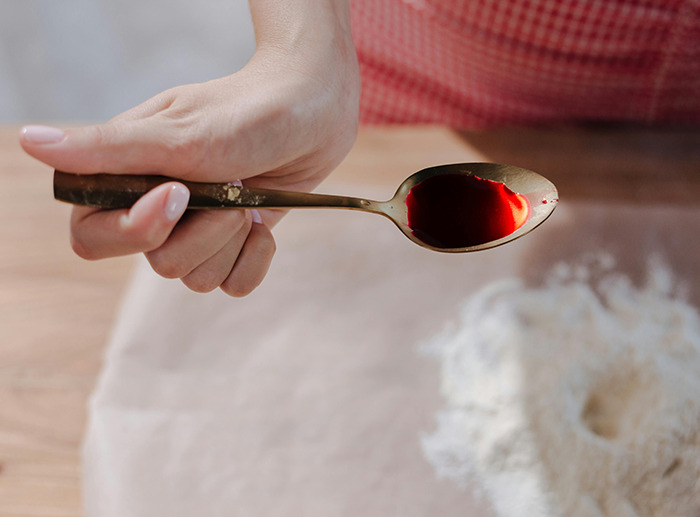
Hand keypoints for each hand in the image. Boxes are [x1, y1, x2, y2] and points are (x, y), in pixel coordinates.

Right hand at [20, 1, 358, 295]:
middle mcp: (160, 209)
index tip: (179, 195)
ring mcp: (201, 228)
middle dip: (203, 233)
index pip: (93, 237)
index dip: (132, 232)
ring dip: (231, 241)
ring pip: (197, 278)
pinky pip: (233, 285)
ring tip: (248, 199)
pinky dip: (255, 260)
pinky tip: (265, 227)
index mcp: (130, 178)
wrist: (314, 110)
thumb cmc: (248, 111)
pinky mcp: (236, 242)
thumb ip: (108, 149)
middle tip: (230, 188)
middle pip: (157, 265)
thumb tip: (32, 142)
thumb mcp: (179, 132)